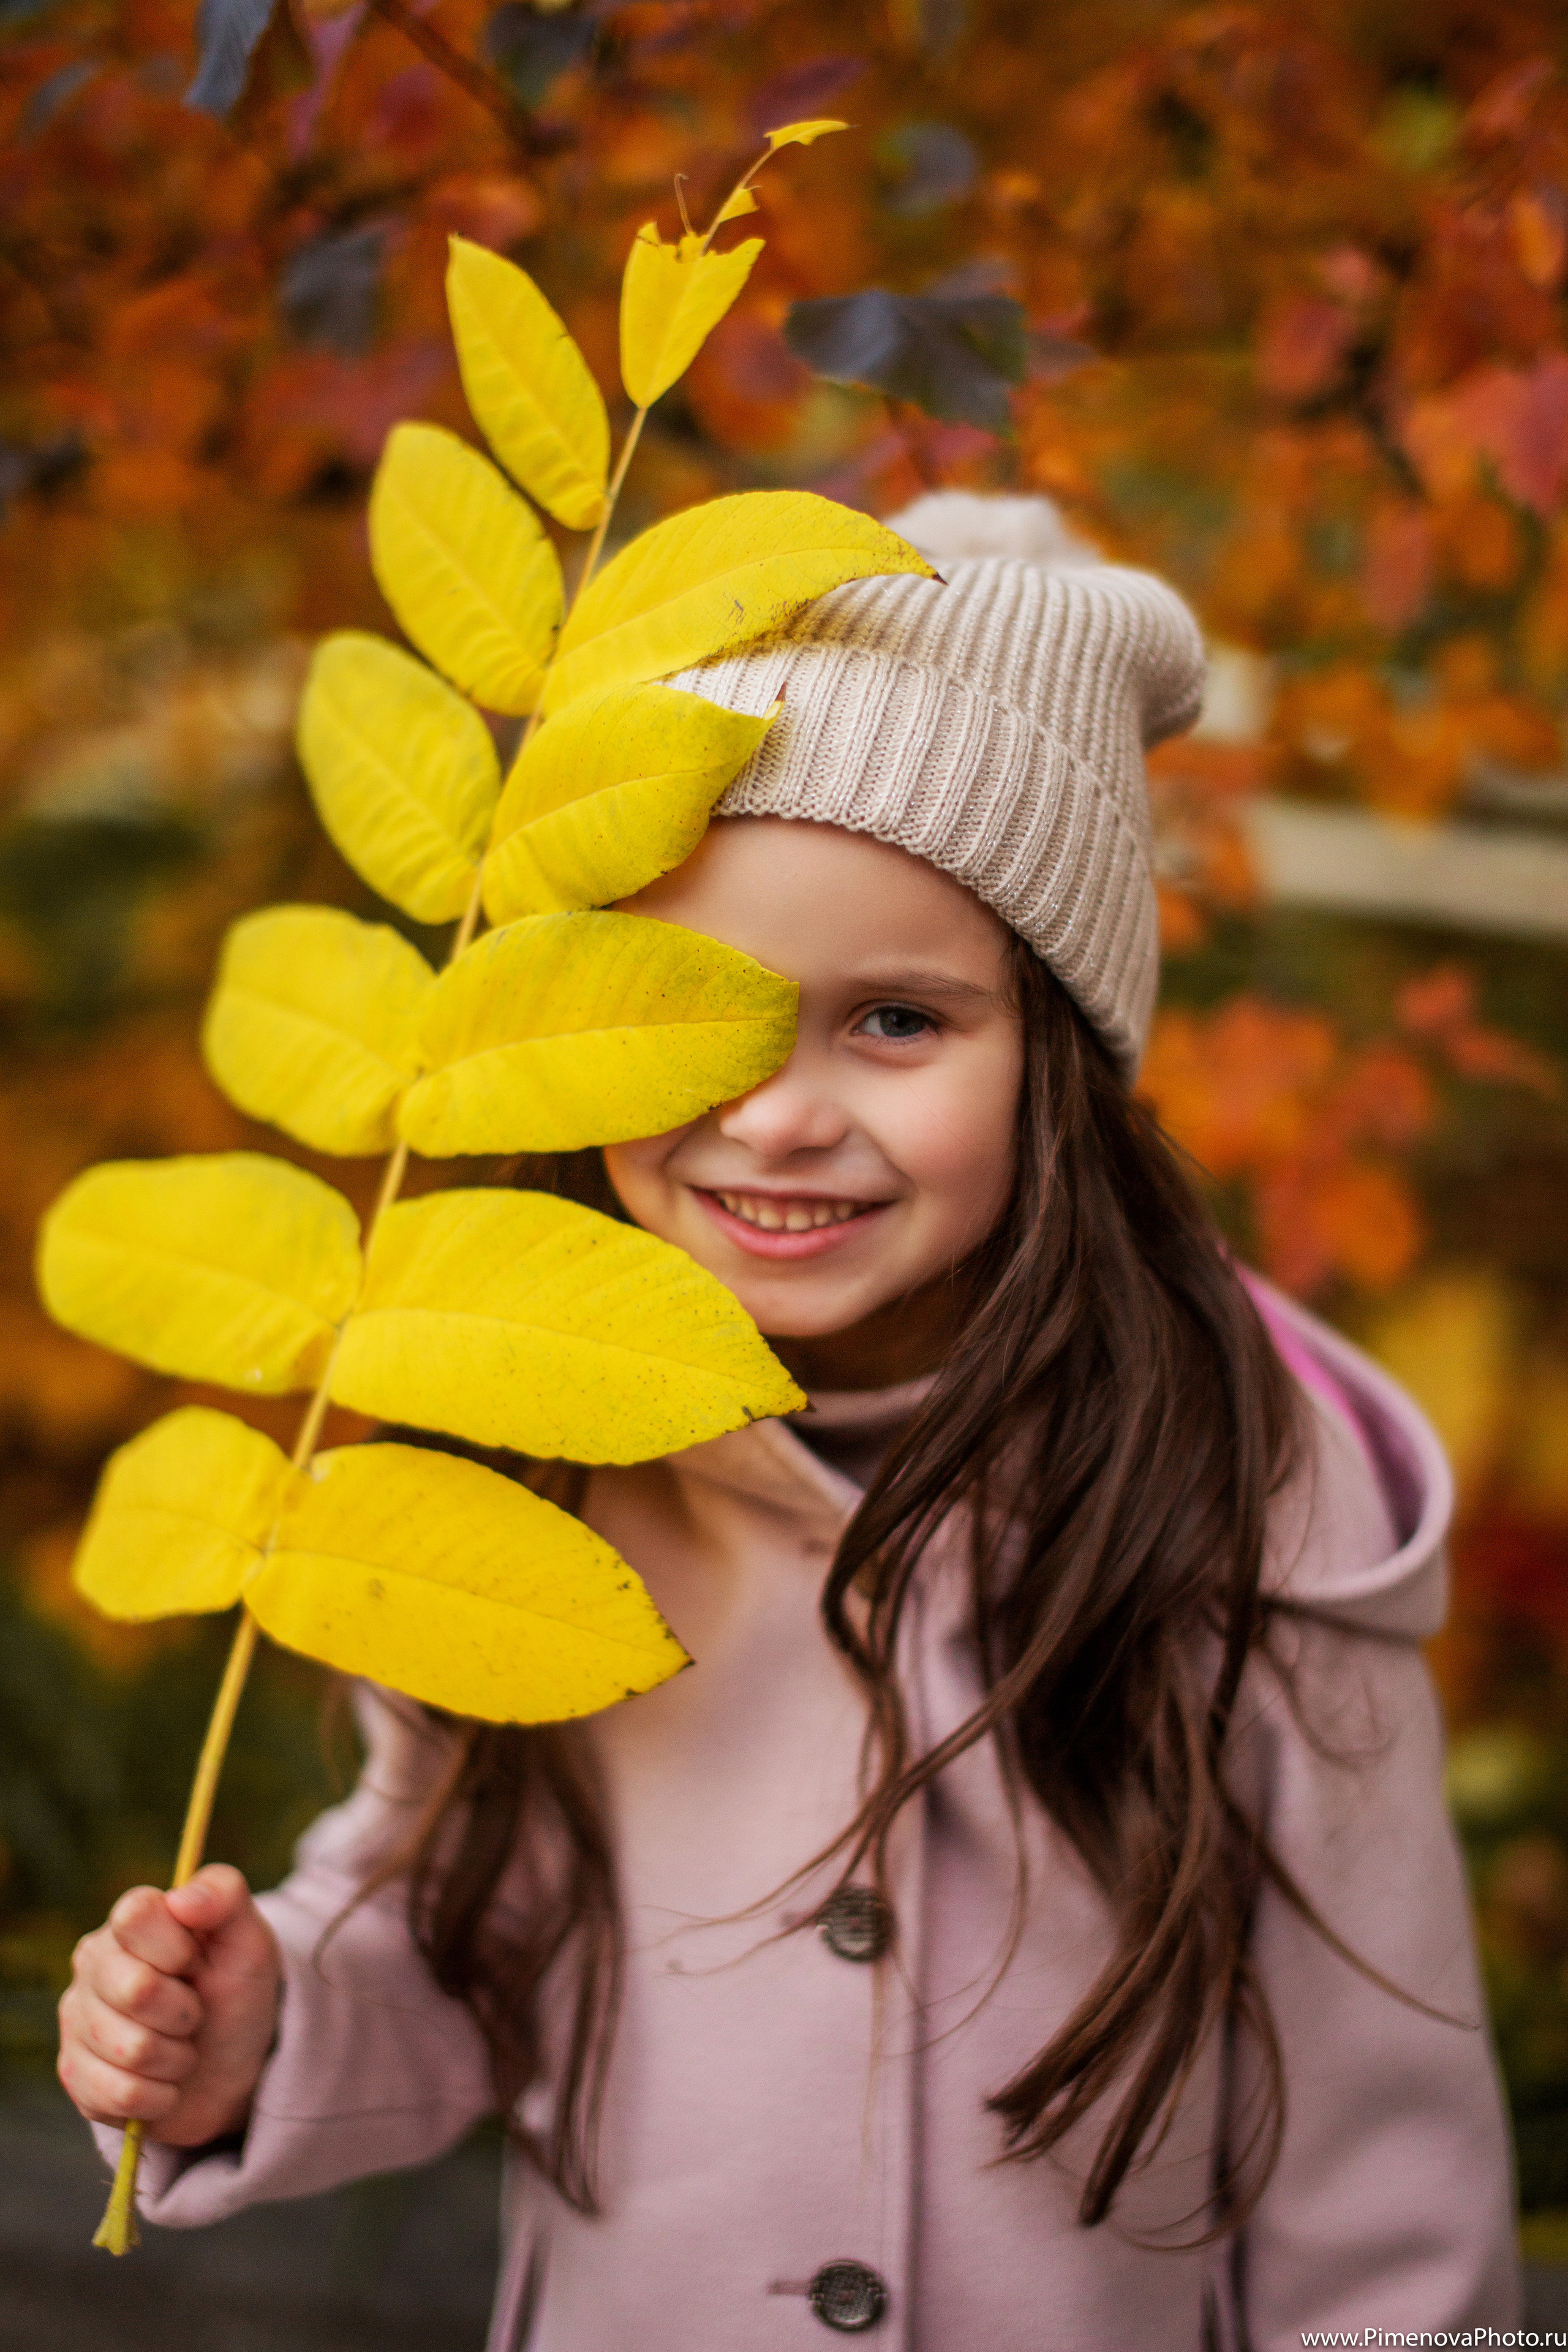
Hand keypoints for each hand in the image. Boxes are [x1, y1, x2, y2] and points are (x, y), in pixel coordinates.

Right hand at [58, 1863, 281, 2147]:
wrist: (232, 2065)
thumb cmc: (235, 1992)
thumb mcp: (248, 1938)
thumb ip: (224, 1895)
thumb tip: (184, 1899)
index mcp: (130, 1922)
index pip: (135, 1915)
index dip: (178, 1947)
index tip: (198, 1962)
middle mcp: (92, 1966)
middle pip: (137, 1990)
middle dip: (186, 2010)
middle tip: (195, 2012)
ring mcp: (77, 2023)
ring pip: (131, 2049)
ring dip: (177, 2057)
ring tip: (182, 2047)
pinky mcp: (76, 2079)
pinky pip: (121, 2095)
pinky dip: (161, 2095)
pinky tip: (165, 2082)